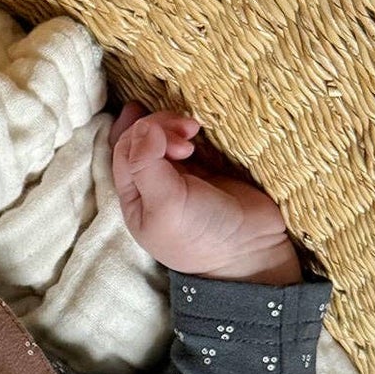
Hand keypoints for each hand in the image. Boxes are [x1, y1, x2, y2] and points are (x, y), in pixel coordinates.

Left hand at [108, 104, 299, 283]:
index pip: (124, 150)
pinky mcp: (206, 169)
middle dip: (161, 127)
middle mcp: (152, 184)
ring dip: (175, 126)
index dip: (144, 135)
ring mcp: (179, 175)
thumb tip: (143, 126)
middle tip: (188, 133)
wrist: (250, 248)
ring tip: (194, 130)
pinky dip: (193, 133)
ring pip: (165, 136)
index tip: (176, 142)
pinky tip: (203, 134)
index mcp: (134, 197)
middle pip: (143, 139)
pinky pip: (190, 140)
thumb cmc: (200, 234)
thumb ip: (147, 165)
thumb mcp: (165, 204)